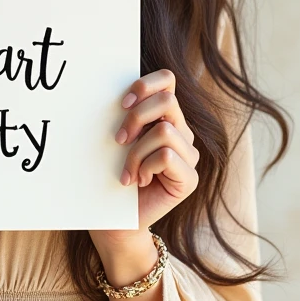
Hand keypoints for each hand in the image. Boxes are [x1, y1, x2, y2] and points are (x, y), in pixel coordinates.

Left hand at [90, 68, 198, 251]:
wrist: (115, 220)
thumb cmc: (110, 174)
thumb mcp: (115, 139)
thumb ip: (124, 114)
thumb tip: (109, 89)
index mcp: (165, 116)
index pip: (167, 80)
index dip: (145, 85)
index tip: (121, 104)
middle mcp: (182, 132)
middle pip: (167, 102)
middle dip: (136, 118)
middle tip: (118, 139)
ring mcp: (189, 156)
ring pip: (165, 131)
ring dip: (137, 151)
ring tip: (126, 171)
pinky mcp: (189, 179)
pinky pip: (167, 157)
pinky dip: (145, 167)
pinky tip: (137, 181)